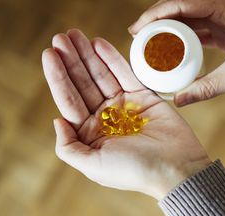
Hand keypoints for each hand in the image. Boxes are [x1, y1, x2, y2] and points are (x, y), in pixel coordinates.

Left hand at [42, 29, 210, 199]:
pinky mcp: (144, 97)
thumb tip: (57, 120)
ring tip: (76, 35)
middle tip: (61, 37)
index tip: (49, 54)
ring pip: (102, 75)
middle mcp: (106, 117)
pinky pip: (126, 74)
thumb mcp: (93, 166)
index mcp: (91, 133)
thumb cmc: (135, 171)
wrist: (175, 168)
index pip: (69, 100)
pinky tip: (99, 44)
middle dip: (72, 60)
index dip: (58, 76)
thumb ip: (69, 147)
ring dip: (88, 55)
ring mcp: (125, 105)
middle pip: (83, 83)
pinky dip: (112, 59)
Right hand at [129, 0, 224, 105]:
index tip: (136, 30)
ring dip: (170, 31)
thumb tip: (179, 101)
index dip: (154, 14)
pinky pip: (200, 31)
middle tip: (138, 40)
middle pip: (181, 9)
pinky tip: (173, 53)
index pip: (181, 3)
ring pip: (190, 20)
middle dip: (157, 22)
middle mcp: (224, 6)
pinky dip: (185, 40)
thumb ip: (208, 88)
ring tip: (150, 47)